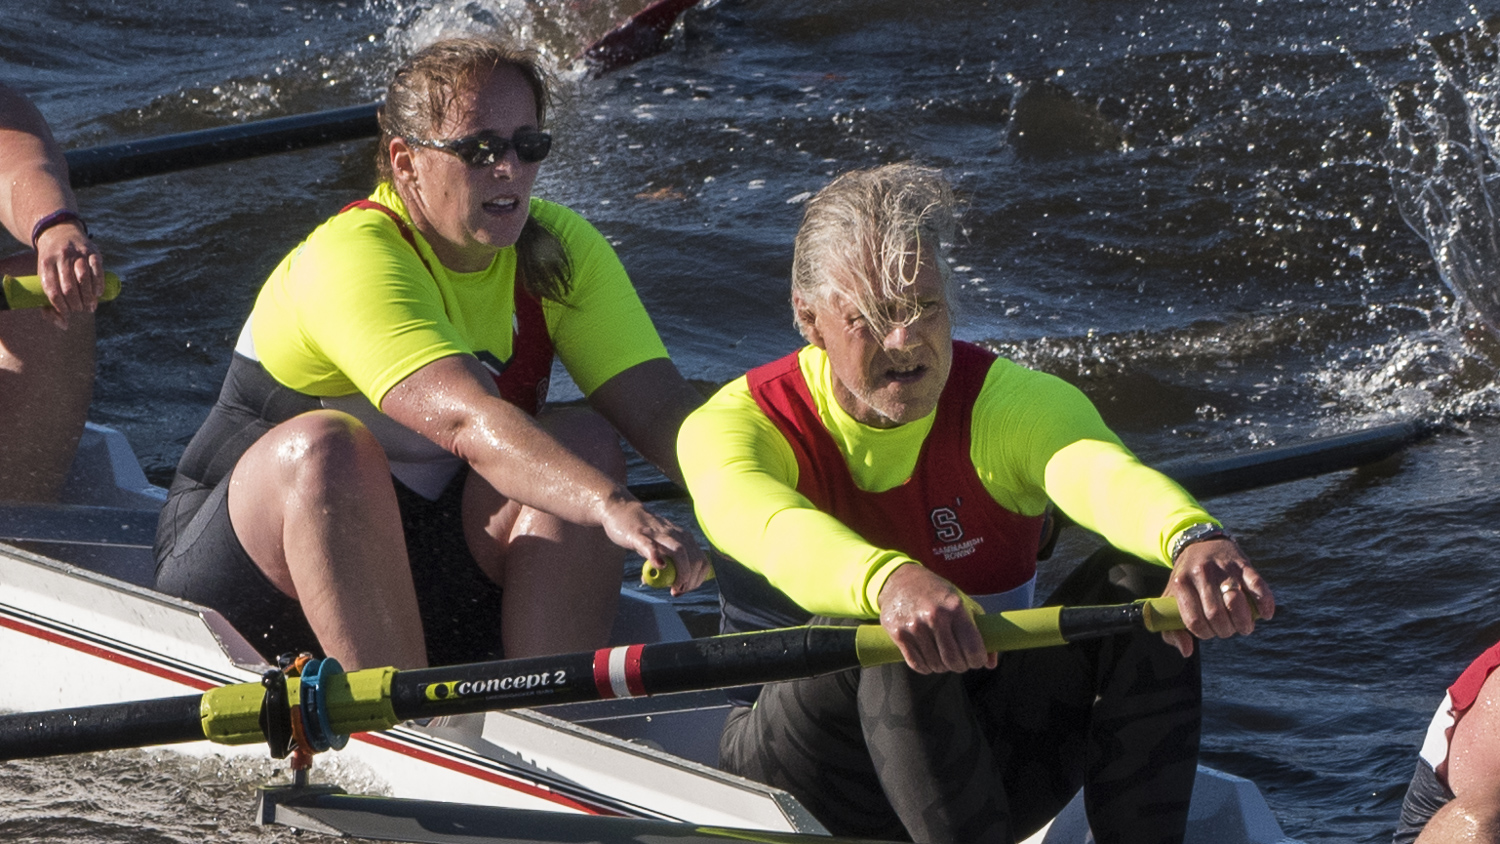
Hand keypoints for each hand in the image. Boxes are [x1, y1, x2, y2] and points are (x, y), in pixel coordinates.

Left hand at [34, 219, 103, 326]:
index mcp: (45, 264)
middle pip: (69, 287)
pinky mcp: (92, 251)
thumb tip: (64, 325)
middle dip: (76, 304)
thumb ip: (50, 302)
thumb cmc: (52, 263)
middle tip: (80, 310)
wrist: (59, 232)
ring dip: (89, 297)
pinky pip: (97, 270)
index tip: (67, 314)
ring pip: (84, 279)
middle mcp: (60, 257)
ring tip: (90, 306)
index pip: (52, 290)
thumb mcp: (45, 276)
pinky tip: (98, 294)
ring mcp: (77, 252)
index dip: (60, 306)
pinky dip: (98, 285)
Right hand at [601, 494, 708, 596]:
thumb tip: (664, 584)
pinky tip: (659, 566)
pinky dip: (657, 557)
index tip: (686, 589)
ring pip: (679, 551)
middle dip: (690, 580)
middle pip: (694, 558)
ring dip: (681, 572)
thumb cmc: (641, 530)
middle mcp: (674, 534)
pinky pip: (650, 545)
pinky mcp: (639, 534)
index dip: (697, 579)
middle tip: (677, 591)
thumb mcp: (657, 546)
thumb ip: (663, 563)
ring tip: (673, 587)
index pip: (701, 560)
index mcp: (682, 537)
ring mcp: (657, 533)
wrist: (620, 508)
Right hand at [877, 563, 992, 673]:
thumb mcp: (964, 603)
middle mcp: (935, 617)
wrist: (900, 580)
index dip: (978, 660)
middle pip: (954, 661)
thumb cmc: (938, 593)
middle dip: (961, 666)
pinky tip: (929, 660)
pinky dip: (926, 667)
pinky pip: (917, 664)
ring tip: (943, 657)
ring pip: (935, 665)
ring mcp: (915, 626)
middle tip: (960, 661)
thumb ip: (981, 631)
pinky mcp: (898, 634)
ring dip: (942, 667)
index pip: (973, 649)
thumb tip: (991, 664)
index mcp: (955, 607)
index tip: (977, 660)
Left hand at [1160, 537, 1275, 656]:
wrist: (1198, 543)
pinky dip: (1264, 603)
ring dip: (1244, 622)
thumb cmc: (1186, 580)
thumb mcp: (1171, 600)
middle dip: (1225, 630)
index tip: (1210, 633)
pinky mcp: (1242, 564)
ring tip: (1244, 626)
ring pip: (1236, 602)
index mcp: (1181, 584)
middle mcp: (1201, 574)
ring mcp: (1222, 568)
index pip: (1194, 620)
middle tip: (1229, 630)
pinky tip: (1266, 614)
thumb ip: (1172, 629)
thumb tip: (1187, 651)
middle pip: (1216, 614)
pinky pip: (1257, 585)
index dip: (1205, 633)